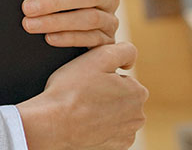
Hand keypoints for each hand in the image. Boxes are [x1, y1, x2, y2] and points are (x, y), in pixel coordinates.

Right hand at [17, 42, 147, 149]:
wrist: (53, 124)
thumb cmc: (71, 90)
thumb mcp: (97, 58)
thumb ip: (123, 51)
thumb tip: (131, 57)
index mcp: (137, 92)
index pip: (122, 77)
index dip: (102, 76)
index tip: (87, 80)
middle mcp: (138, 115)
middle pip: (120, 97)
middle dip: (105, 94)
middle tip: (82, 93)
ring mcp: (127, 134)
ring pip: (115, 114)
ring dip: (102, 110)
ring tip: (82, 108)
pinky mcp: (116, 147)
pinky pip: (110, 131)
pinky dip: (99, 127)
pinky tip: (84, 122)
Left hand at [22, 0, 119, 47]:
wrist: (70, 35)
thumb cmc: (54, 3)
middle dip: (56, 1)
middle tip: (28, 7)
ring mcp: (110, 20)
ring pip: (90, 18)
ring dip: (57, 22)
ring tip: (30, 24)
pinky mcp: (108, 42)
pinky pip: (91, 39)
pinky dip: (68, 38)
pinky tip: (49, 38)